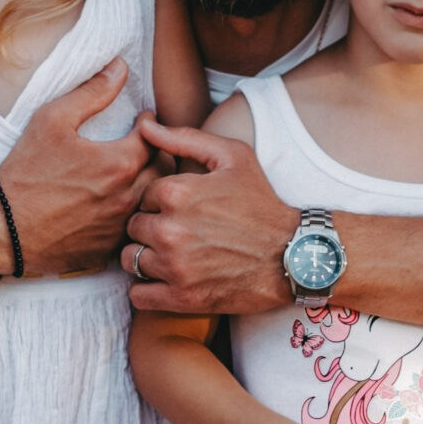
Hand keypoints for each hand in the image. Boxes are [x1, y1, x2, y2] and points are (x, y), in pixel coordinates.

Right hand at [0, 62, 154, 279]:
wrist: (3, 230)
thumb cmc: (26, 173)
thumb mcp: (52, 120)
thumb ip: (92, 92)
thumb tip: (120, 67)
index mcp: (120, 163)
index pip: (157, 139)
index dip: (152, 125)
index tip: (143, 119)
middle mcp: (128, 197)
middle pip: (164, 170)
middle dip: (160, 152)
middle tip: (147, 143)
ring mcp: (121, 226)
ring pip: (153, 200)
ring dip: (150, 182)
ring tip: (136, 171)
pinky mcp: (110, 248)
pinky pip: (135, 226)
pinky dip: (133, 211)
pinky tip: (118, 202)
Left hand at [123, 116, 298, 315]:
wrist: (292, 254)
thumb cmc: (261, 202)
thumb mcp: (232, 156)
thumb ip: (183, 138)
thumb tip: (144, 125)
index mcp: (177, 192)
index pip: (143, 196)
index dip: (160, 202)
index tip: (181, 209)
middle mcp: (170, 230)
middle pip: (133, 228)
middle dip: (150, 228)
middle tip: (177, 232)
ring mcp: (174, 266)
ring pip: (130, 260)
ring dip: (145, 258)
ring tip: (171, 255)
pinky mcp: (181, 298)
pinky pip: (138, 295)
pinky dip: (147, 289)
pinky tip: (166, 280)